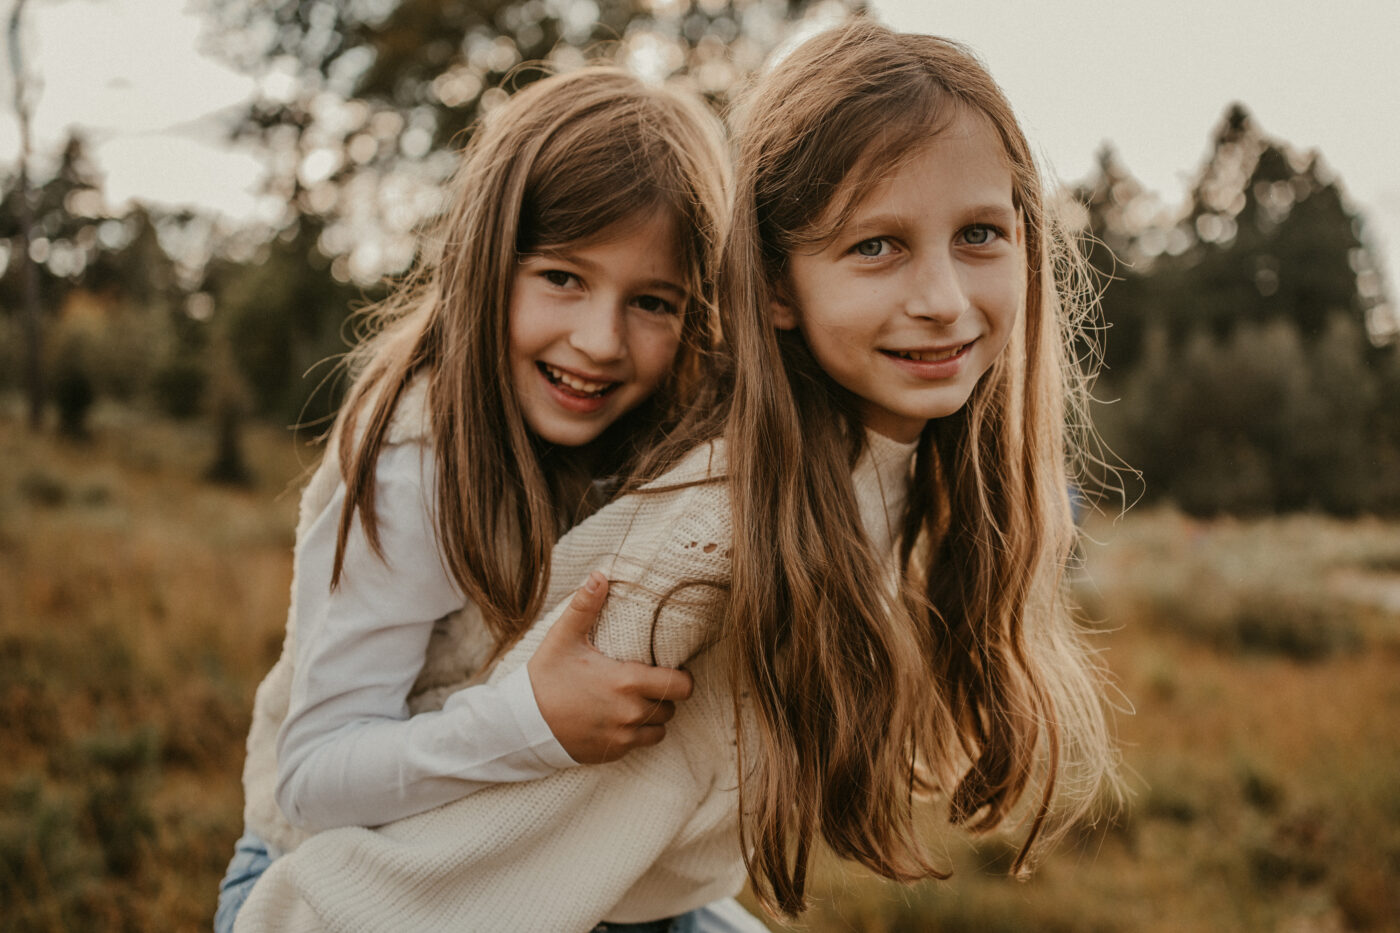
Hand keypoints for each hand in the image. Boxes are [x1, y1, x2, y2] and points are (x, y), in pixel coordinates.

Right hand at [527, 571, 693, 763]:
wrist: (521, 725)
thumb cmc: (545, 679)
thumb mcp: (563, 639)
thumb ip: (585, 607)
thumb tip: (600, 575)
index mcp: (627, 682)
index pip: (682, 686)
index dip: (681, 678)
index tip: (668, 670)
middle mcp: (631, 712)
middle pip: (671, 707)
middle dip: (663, 695)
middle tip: (645, 683)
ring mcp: (623, 736)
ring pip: (659, 729)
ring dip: (652, 716)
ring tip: (633, 701)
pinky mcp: (613, 752)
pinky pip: (639, 744)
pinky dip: (635, 733)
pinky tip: (617, 719)